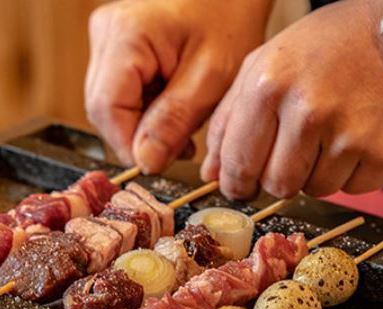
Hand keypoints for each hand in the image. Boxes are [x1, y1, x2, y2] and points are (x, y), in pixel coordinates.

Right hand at [85, 0, 270, 170]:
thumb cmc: (228, 20)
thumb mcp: (210, 78)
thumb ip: (174, 121)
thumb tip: (145, 161)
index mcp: (126, 35)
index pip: (106, 109)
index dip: (129, 145)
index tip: (158, 163)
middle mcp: (106, 35)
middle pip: (105, 110)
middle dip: (139, 138)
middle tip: (178, 146)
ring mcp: (109, 42)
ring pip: (112, 107)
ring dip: (144, 128)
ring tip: (182, 128)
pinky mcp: (118, 52)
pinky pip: (122, 97)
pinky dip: (146, 115)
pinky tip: (173, 114)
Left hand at [202, 0, 382, 198]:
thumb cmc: (323, 50)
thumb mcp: (262, 66)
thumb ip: (228, 121)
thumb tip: (212, 173)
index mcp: (269, 86)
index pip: (238, 164)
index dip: (236, 184)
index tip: (239, 186)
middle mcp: (308, 111)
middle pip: (276, 186)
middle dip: (276, 177)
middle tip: (289, 153)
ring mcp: (350, 134)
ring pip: (314, 191)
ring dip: (313, 174)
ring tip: (326, 137)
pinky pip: (351, 189)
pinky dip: (346, 173)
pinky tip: (352, 141)